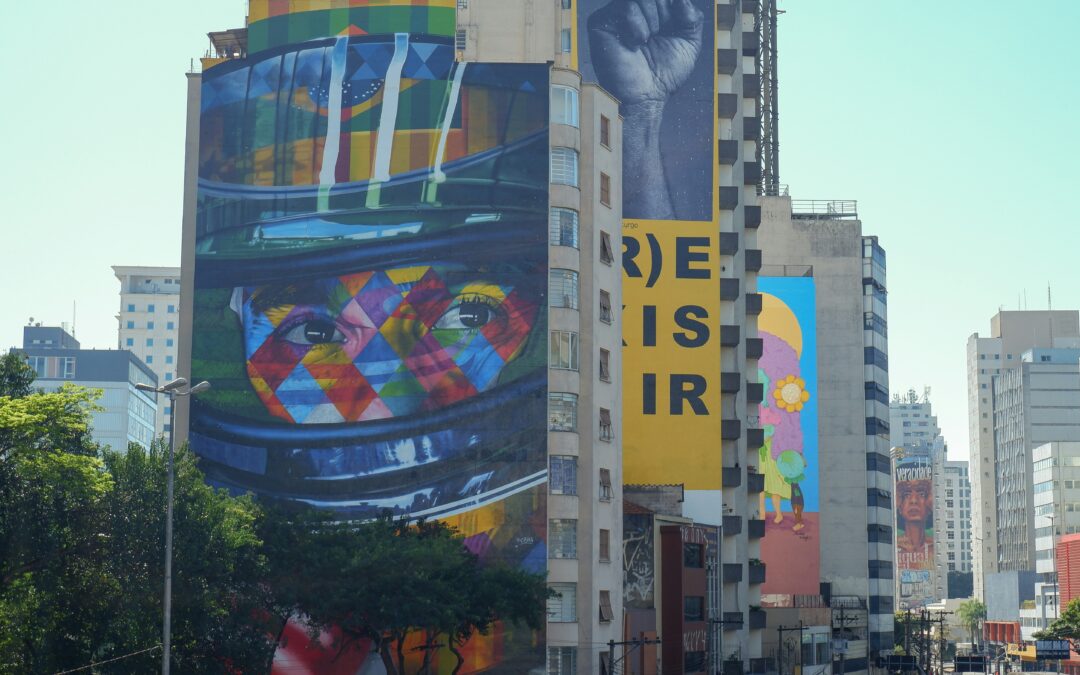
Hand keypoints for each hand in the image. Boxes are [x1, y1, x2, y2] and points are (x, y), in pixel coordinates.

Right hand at [587, 0, 703, 106]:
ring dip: (651, 20)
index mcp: (654, 11)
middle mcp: (634, 10)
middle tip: (658, 35)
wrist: (648, 96)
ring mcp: (616, 15)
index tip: (671, 28)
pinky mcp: (602, 23)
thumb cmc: (665, 74)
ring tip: (647, 40)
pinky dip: (637, 25)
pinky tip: (635, 43)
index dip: (672, 9)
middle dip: (664, 13)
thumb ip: (691, 16)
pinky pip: (625, 7)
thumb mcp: (690, 42)